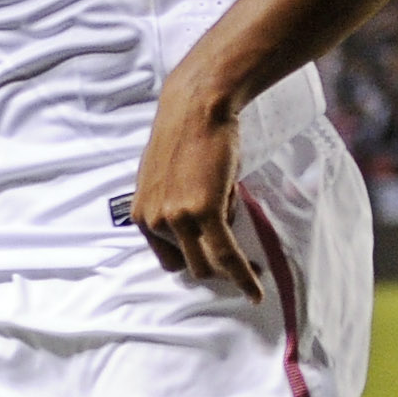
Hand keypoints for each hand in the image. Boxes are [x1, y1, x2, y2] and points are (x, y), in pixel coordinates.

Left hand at [130, 69, 260, 300]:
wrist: (196, 106)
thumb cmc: (187, 137)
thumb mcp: (165, 179)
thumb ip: (172, 207)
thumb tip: (197, 229)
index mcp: (141, 215)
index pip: (169, 259)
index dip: (195, 263)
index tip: (216, 263)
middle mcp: (154, 220)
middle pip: (189, 266)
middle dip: (217, 268)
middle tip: (243, 266)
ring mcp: (176, 218)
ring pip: (208, 265)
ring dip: (232, 268)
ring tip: (252, 266)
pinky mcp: (203, 211)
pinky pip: (226, 256)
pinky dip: (242, 277)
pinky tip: (255, 290)